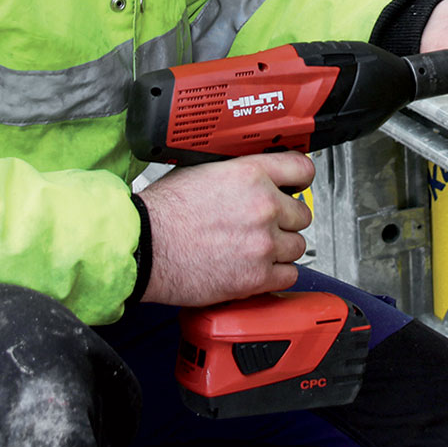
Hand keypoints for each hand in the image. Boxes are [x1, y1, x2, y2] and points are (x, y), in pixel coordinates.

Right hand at [137, 152, 314, 305]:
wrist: (145, 246)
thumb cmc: (163, 211)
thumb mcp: (201, 170)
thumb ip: (235, 172)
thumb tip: (251, 174)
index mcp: (250, 175)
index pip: (302, 169)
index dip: (299, 179)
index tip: (296, 186)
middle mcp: (263, 207)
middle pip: (301, 214)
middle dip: (286, 219)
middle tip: (267, 224)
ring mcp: (263, 244)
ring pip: (297, 246)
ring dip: (281, 247)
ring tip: (257, 248)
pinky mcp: (256, 277)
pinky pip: (288, 274)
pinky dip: (276, 273)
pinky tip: (257, 267)